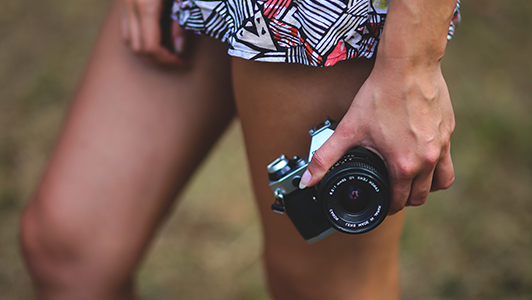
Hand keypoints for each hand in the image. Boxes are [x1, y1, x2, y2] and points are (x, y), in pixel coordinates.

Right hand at [121, 0, 186, 65]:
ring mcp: (124, 4)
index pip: (151, 46)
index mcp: (145, 6)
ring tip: (165, 52)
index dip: (166, 59)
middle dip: (157, 59)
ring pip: (128, 40)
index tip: (180, 62)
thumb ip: (180, 23)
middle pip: (138, 48)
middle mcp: (130, 7)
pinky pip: (125, 27)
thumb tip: (179, 49)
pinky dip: (138, 38)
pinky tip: (153, 37)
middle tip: (175, 61)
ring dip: (146, 51)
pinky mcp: (124, 1)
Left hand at [300, 60, 454, 213]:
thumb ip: (325, 158)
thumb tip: (307, 181)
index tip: (383, 204)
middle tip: (394, 194)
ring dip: (428, 187)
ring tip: (412, 181)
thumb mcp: (348, 129)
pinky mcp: (448, 131)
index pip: (399, 201)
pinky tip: (422, 155)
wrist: (408, 65)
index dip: (388, 207)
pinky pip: (448, 159)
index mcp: (404, 165)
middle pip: (421, 196)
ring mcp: (442, 146)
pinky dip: (437, 165)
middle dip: (406, 199)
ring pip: (442, 182)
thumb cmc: (380, 95)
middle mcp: (427, 160)